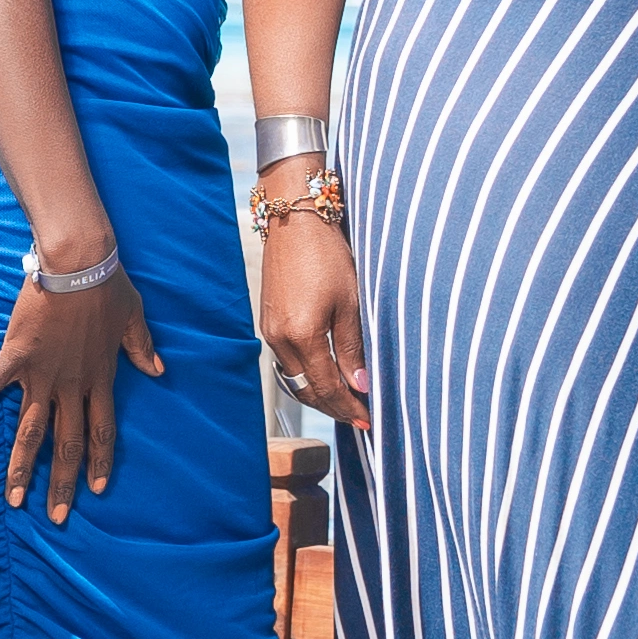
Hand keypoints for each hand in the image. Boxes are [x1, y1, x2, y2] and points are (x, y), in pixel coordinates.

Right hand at [0, 255, 157, 522]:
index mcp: (100, 379)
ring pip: (31, 432)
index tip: (95, 490)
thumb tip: (159, 369)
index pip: (102, 431)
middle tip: (56, 517)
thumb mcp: (134, 319)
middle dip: (62, 483)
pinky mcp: (16, 358)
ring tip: (14, 498)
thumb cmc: (109, 287)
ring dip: (23, 467)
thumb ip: (142, 348)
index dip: (99, 461)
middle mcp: (71, 385)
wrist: (79, 264)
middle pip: (67, 443)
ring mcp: (42, 375)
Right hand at [254, 169, 369, 430]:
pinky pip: (288, 363)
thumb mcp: (350, 300)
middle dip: (335, 408)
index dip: (350, 407)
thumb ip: (353, 347)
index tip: (369, 419)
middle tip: (361, 417)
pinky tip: (326, 375)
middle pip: (308, 391)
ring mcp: (269, 332)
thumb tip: (361, 385)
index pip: (328, 387)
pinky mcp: (268, 323)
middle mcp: (279, 339)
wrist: (294, 219)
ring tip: (346, 401)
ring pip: (295, 380)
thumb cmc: (327, 254)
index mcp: (301, 335)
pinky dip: (307, 376)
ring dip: (320, 395)